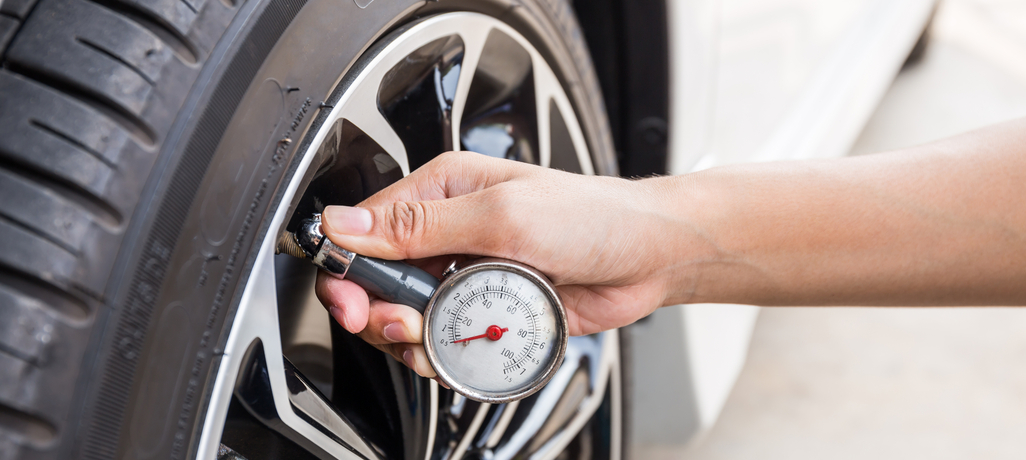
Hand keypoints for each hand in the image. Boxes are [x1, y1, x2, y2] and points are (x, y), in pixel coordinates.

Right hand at [315, 151, 688, 376]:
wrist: (646, 256)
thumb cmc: (590, 217)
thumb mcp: (502, 215)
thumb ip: (421, 225)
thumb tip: (347, 223)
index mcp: (441, 191)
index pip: (365, 229)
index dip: (348, 270)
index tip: (354, 302)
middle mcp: (447, 231)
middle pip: (379, 281)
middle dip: (381, 312)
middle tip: (404, 325)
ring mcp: (466, 273)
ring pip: (408, 317)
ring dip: (413, 339)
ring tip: (436, 340)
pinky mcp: (486, 308)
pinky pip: (445, 339)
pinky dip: (445, 353)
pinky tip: (462, 351)